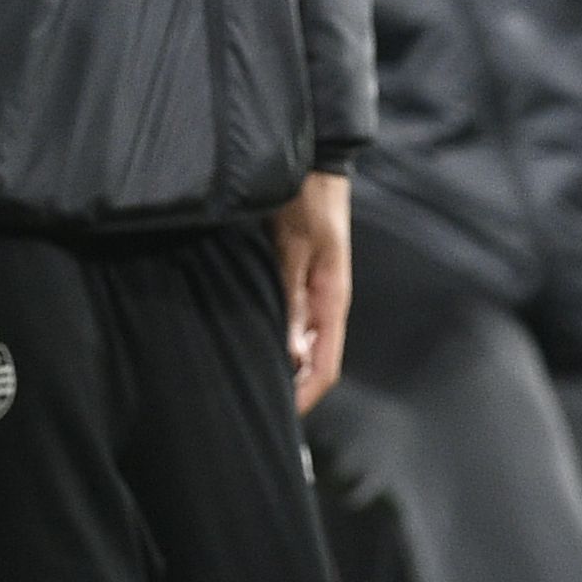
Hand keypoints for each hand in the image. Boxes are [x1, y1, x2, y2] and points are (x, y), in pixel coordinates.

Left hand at [278, 171, 352, 410]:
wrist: (312, 162)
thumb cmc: (304, 200)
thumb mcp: (294, 248)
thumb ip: (292, 299)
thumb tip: (292, 354)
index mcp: (333, 300)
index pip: (326, 368)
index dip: (304, 398)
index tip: (279, 420)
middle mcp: (327, 302)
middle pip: (315, 363)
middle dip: (291, 389)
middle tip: (254, 409)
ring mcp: (315, 292)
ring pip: (303, 345)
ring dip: (283, 366)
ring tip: (248, 384)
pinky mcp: (300, 279)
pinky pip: (293, 322)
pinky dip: (278, 341)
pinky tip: (254, 345)